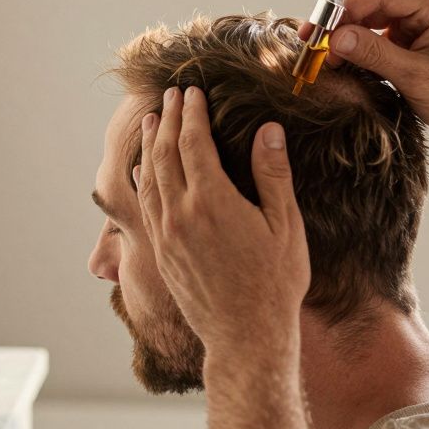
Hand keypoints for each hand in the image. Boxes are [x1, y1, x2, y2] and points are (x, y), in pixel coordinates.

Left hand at [136, 86, 309, 356]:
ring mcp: (166, 235)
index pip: (195, 143)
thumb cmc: (274, 284)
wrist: (245, 337)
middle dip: (168, 120)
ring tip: (153, 121)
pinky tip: (143, 169)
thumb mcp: (285, 227)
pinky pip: (145, 206)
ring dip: (151, 145)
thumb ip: (273, 176)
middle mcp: (181, 215)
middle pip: (166, 154)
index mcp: (213, 202)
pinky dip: (143, 180)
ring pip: (150, 178)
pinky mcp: (160, 253)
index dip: (192, 114)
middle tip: (170, 96)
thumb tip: (268, 129)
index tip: (191, 91)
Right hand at [300, 0, 428, 147]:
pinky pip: (378, 39)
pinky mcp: (413, 43)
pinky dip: (360, 51)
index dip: (344, 8)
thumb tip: (337, 38)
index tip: (320, 28)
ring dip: (348, 40)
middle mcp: (427, 9)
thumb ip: (374, 53)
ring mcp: (420, 26)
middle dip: (342, 25)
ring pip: (372, 23)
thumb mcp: (414, 76)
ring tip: (330, 62)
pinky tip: (346, 66)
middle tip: (314, 45)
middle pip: (372, 5)